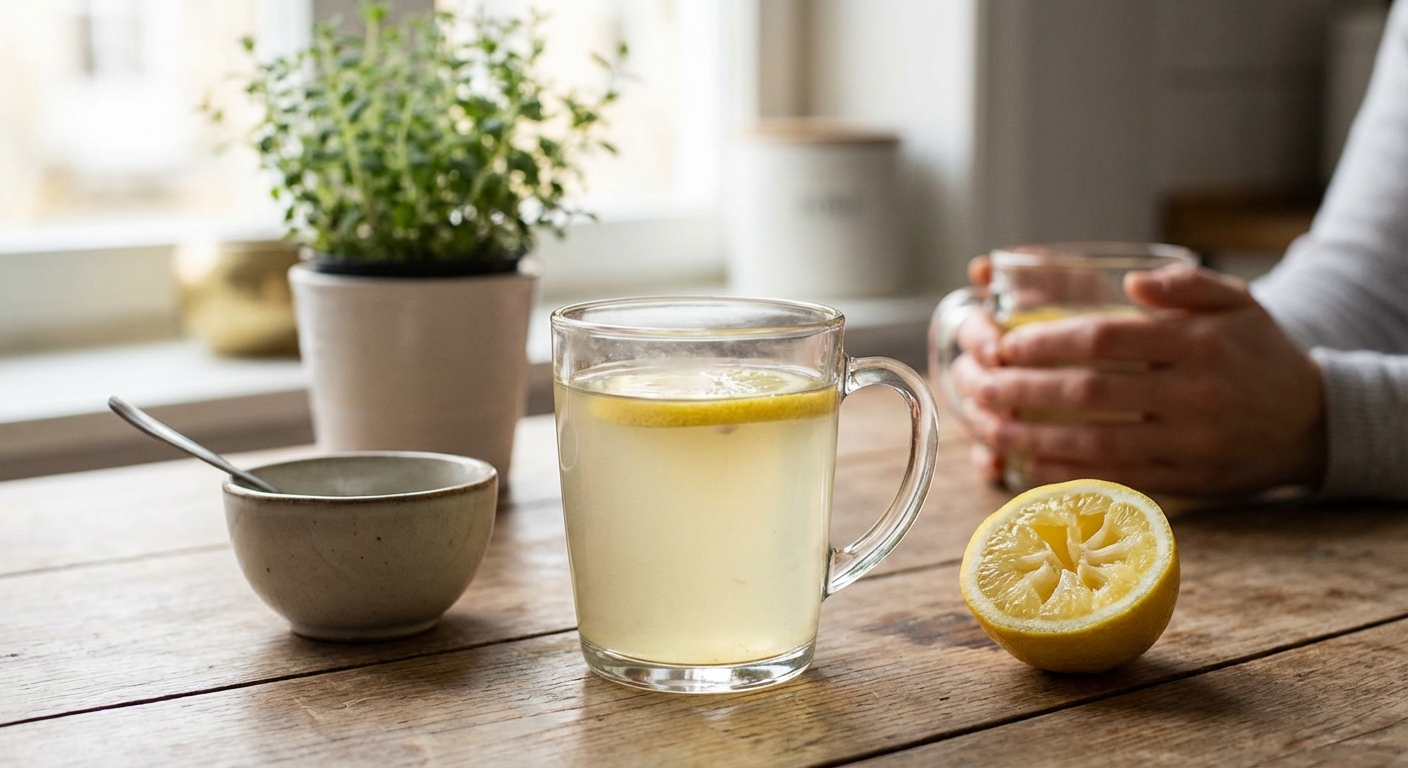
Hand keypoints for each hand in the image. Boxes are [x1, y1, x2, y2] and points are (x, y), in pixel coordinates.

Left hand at [951, 264, 1326, 495]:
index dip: (1047, 343)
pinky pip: (1115, 478)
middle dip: (1024, 389)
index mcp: (1198, 343)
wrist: (1311, 422)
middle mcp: (1193, 394)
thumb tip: (1131, 282)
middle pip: (1090, 393)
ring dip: (1032, 435)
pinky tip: (1025, 462)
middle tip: (980, 384)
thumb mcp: (1237, 301)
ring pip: (1095, 443)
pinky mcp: (1185, 480)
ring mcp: (1188, 443)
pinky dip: (1066, 472)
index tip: (1005, 344)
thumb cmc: (1258, 353)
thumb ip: (1185, 284)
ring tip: (987, 424)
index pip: (1106, 339)